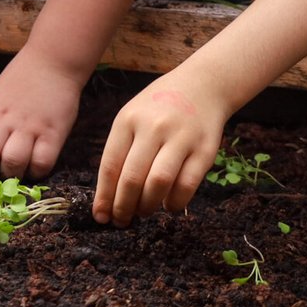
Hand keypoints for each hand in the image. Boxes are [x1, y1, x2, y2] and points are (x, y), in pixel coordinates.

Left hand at [0, 48, 85, 180]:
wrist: (52, 60)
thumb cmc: (22, 81)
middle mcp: (4, 119)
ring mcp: (29, 126)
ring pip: (12, 162)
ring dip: (13, 175)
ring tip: (17, 173)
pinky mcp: (53, 132)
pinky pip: (42, 162)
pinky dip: (37, 172)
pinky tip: (36, 167)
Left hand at [92, 71, 227, 226]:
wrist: (202, 86)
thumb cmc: (158, 108)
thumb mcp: (132, 117)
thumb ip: (121, 150)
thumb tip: (109, 195)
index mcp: (128, 120)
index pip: (110, 165)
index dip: (104, 196)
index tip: (101, 216)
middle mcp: (153, 128)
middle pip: (132, 177)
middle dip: (124, 206)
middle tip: (122, 221)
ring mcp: (180, 138)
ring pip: (158, 182)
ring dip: (148, 205)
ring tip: (144, 212)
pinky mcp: (204, 149)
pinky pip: (187, 184)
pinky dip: (175, 202)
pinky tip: (168, 206)